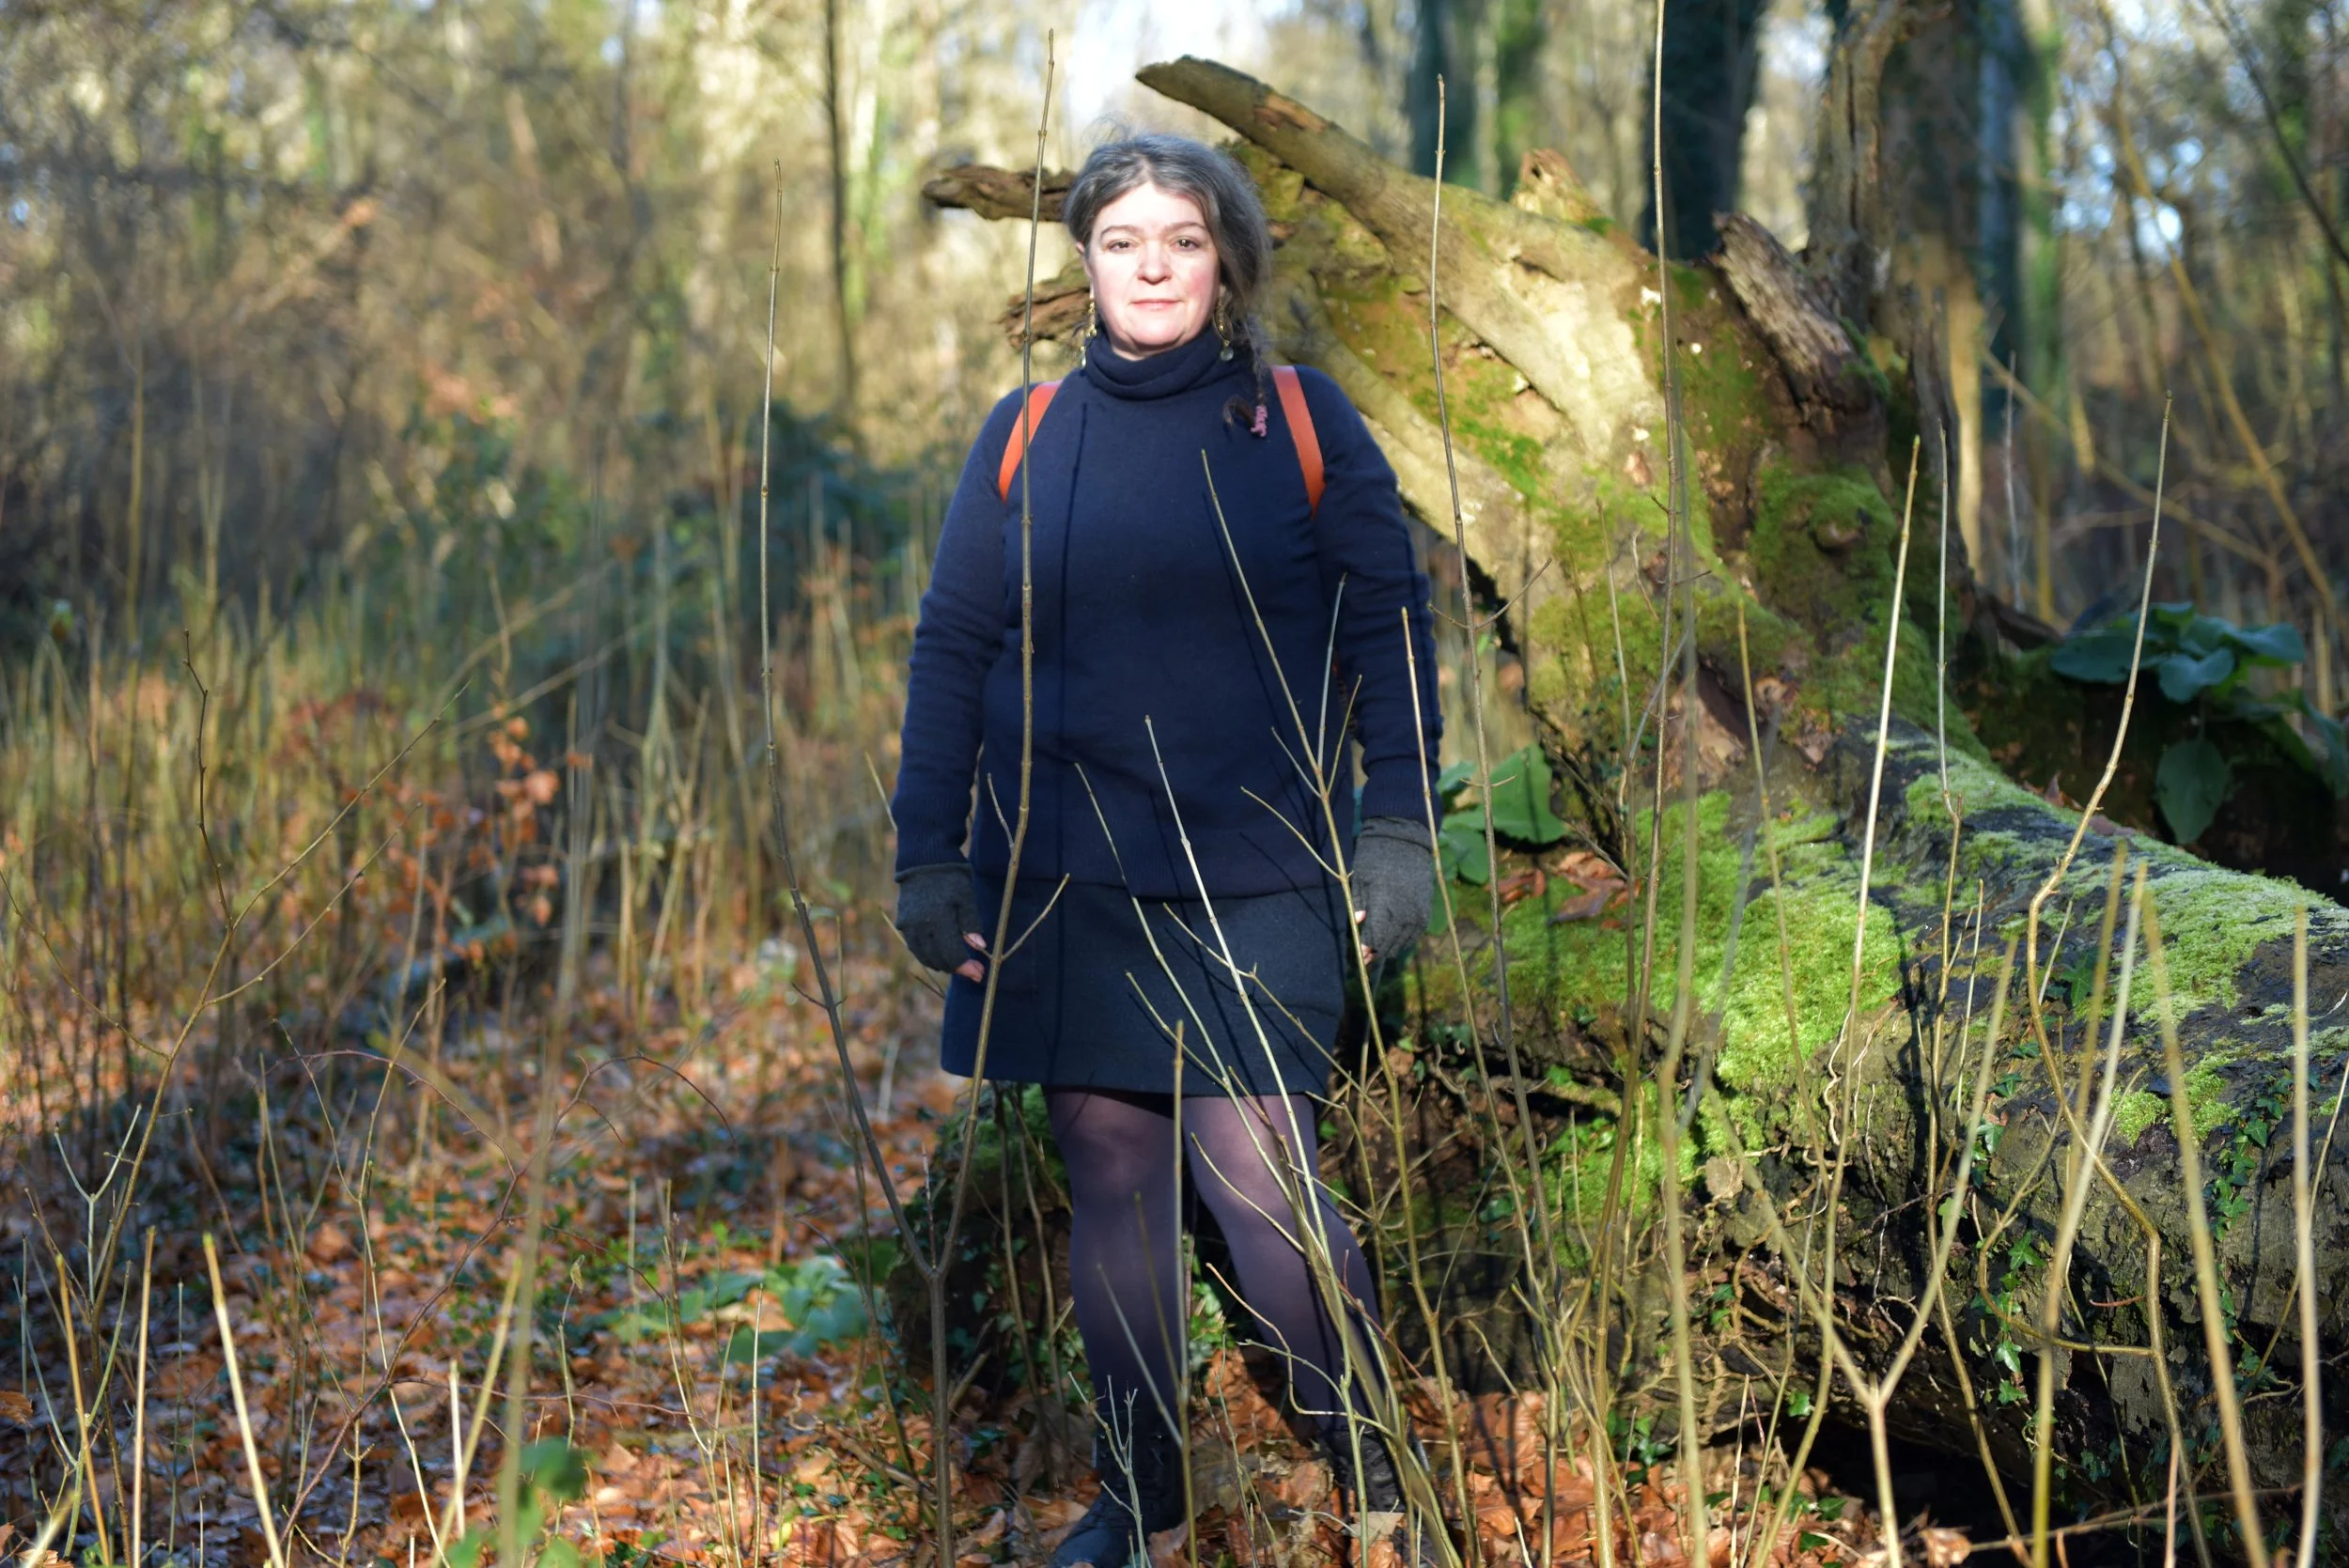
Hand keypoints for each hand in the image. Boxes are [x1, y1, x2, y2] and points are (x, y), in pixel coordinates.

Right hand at [894, 864, 987, 980]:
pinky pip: (915, 947)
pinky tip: (940, 955)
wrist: (924, 861)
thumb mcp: (967, 897)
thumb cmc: (951, 878)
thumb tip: (979, 947)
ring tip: (958, 964)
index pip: (953, 955)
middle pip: (939, 959)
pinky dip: (928, 955)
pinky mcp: (903, 923)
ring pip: (925, 957)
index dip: (966, 968)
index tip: (979, 973)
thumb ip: (971, 923)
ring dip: (942, 964)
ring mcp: (909, 926)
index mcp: (939, 919)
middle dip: (957, 969)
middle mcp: (920, 926)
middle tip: (973, 971)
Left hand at [1350, 817, 1433, 963]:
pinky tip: (1396, 938)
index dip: (1367, 948)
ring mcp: (1417, 911)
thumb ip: (1360, 904)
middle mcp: (1404, 912)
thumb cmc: (1376, 856)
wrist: (1405, 840)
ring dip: (1391, 946)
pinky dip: (1405, 939)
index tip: (1360, 955)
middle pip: (1390, 943)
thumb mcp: (1361, 878)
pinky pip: (1416, 932)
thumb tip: (1360, 923)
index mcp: (1384, 904)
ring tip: (1379, 948)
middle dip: (1376, 951)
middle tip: (1366, 956)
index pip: (1375, 937)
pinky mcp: (1426, 909)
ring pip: (1404, 941)